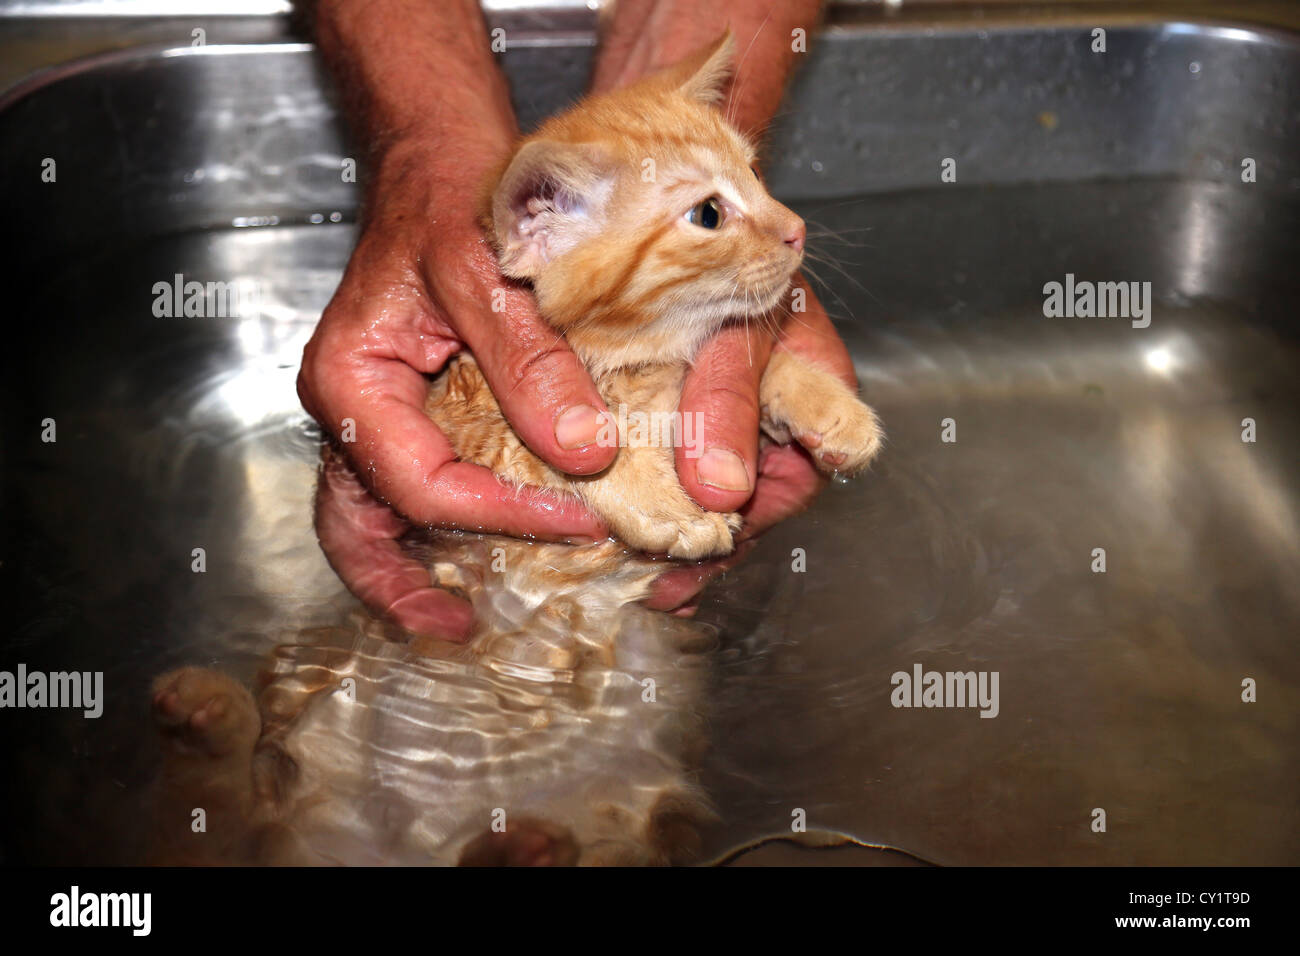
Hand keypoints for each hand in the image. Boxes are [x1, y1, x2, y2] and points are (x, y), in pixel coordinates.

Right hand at [299, 136, 617, 639]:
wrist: (445, 163)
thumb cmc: (452, 201)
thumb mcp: (489, 272)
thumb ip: (530, 362)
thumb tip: (584, 453)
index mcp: (352, 381)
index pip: (419, 484)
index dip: (498, 517)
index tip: (579, 522)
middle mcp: (356, 409)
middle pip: (358, 527)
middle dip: (401, 587)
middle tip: (459, 626)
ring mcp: (381, 415)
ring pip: (380, 516)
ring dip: (418, 568)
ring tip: (469, 610)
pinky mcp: (415, 411)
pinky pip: (419, 486)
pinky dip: (452, 525)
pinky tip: (502, 540)